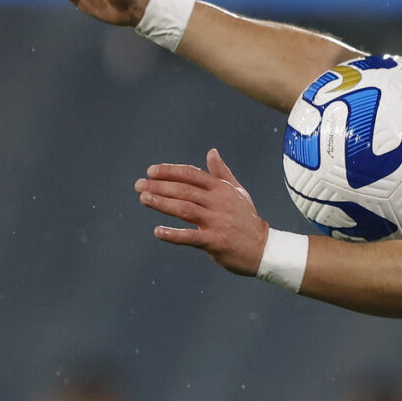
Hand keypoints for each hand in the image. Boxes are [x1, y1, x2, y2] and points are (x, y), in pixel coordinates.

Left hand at [134, 148, 268, 275]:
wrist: (262, 248)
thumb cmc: (247, 219)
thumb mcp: (238, 192)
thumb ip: (222, 173)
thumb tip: (212, 152)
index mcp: (222, 189)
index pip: (192, 174)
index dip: (170, 171)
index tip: (151, 171)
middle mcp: (218, 202)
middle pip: (184, 190)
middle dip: (159, 186)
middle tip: (139, 185)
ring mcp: (216, 221)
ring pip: (184, 209)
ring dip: (162, 203)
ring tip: (143, 198)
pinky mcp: (215, 241)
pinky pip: (190, 237)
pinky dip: (173, 234)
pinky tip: (158, 231)